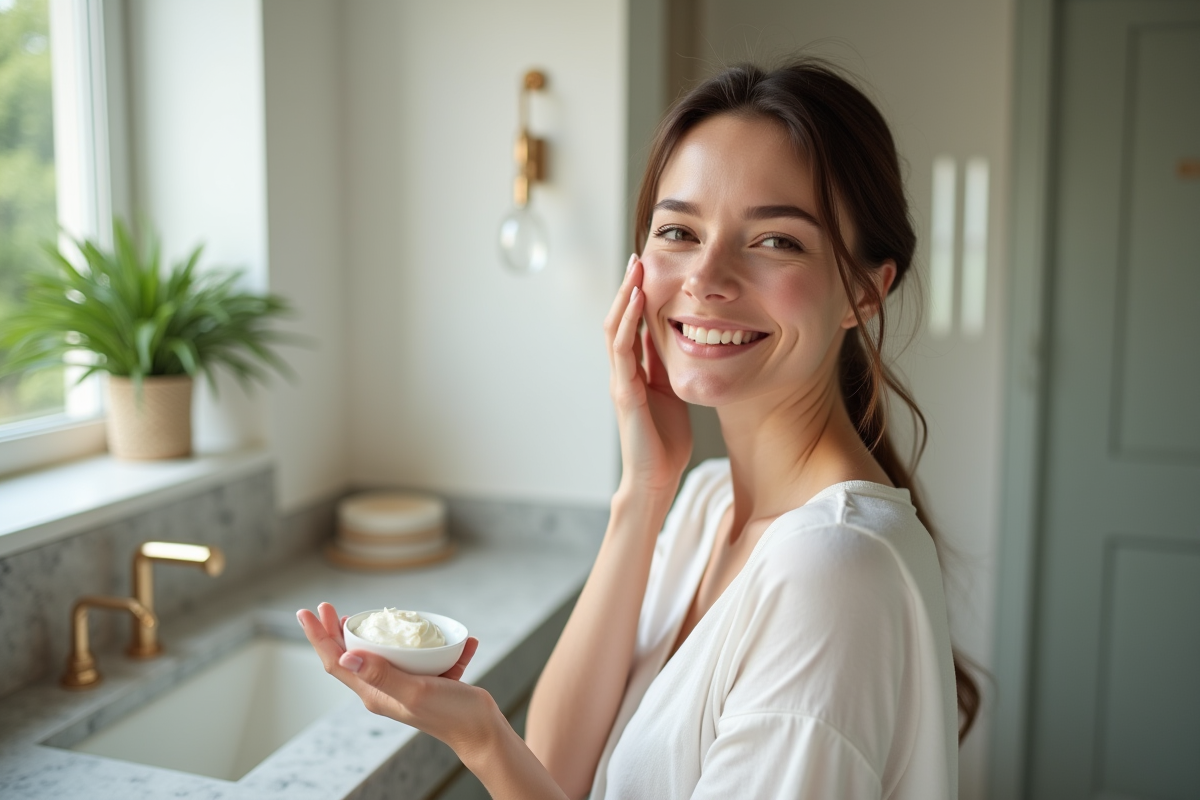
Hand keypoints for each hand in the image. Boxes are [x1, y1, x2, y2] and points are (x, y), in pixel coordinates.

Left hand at [297, 602, 500, 759]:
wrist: (481, 731)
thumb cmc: (448, 714)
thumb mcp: (414, 691)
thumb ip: (382, 674)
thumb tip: (347, 656)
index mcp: (374, 692)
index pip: (336, 662)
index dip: (319, 636)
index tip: (307, 612)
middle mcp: (385, 688)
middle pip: (352, 656)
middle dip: (336, 632)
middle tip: (326, 608)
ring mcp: (406, 684)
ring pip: (383, 654)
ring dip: (372, 635)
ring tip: (364, 616)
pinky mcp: (428, 681)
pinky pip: (427, 657)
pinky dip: (437, 645)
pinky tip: (459, 639)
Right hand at [604, 255, 692, 494]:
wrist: (657, 477)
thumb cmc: (666, 441)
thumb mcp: (672, 392)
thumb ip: (667, 367)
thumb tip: (676, 339)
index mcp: (635, 371)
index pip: (631, 325)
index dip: (637, 296)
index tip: (646, 268)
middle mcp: (622, 372)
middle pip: (619, 319)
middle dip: (627, 287)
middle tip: (638, 257)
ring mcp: (620, 380)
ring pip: (615, 328)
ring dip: (625, 296)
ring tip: (635, 268)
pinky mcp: (623, 391)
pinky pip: (623, 349)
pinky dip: (629, 321)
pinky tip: (637, 300)